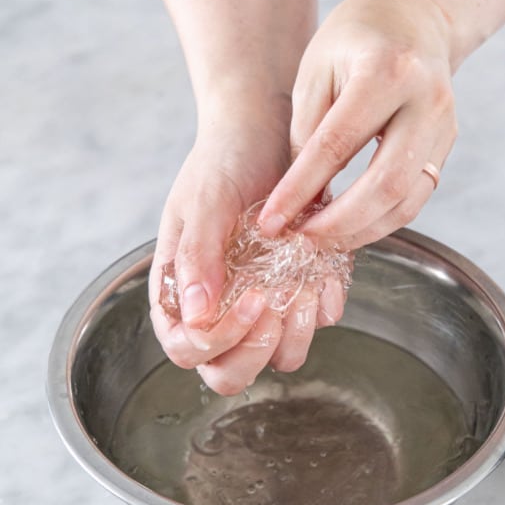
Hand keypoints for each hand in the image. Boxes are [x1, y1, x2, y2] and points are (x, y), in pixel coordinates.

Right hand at [149, 119, 345, 395]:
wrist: (265, 131)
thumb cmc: (223, 162)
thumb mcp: (204, 202)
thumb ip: (197, 257)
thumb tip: (194, 317)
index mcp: (181, 294)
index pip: (186, 351)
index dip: (217, 342)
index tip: (251, 299)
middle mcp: (217, 310)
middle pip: (229, 373)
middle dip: (255, 351)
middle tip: (274, 305)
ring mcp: (260, 307)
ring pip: (277, 359)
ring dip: (294, 334)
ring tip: (301, 286)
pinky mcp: (297, 293)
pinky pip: (314, 324)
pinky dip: (323, 306)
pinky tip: (323, 273)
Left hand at [258, 0, 456, 249]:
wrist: (414, 17)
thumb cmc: (355, 39)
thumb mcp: (316, 69)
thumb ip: (307, 132)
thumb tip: (298, 197)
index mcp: (386, 71)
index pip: (336, 145)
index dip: (301, 189)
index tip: (271, 221)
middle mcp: (425, 101)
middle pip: (385, 184)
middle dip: (338, 224)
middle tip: (301, 241)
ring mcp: (444, 127)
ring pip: (406, 201)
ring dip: (361, 231)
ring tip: (321, 242)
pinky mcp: (446, 147)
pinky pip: (415, 199)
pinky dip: (380, 222)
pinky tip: (349, 229)